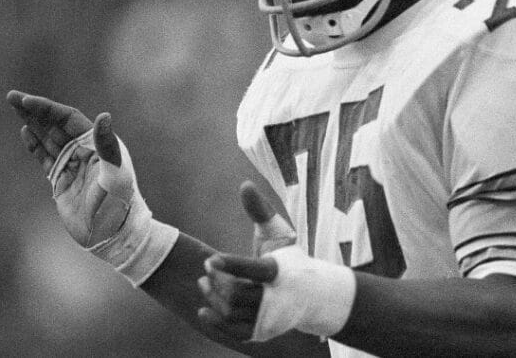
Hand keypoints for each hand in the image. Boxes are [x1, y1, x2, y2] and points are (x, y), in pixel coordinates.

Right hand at [6, 90, 128, 246]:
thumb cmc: (118, 202)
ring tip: (14, 106)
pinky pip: (45, 158)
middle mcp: (84, 150)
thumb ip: (108, 145)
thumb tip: (104, 115)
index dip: (47, 108)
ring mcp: (71, 165)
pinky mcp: (61, 181)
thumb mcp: (115, 173)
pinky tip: (25, 132)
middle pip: (55, 124)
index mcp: (97, 143)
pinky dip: (35, 145)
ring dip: (32, 123)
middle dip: (35, 110)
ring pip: (48, 138)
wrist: (112, 233)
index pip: (68, 118)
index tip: (26, 101)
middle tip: (11, 96)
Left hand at [197, 183, 354, 342]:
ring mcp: (269, 317)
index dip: (230, 265)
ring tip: (205, 283)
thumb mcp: (277, 232)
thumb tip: (244, 184)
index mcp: (279, 270)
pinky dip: (216, 322)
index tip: (210, 260)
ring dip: (214, 298)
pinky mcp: (262, 331)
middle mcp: (276, 297)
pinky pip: (233, 331)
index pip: (252, 270)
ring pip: (232, 311)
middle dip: (217, 281)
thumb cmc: (290, 257)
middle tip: (207, 271)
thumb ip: (259, 210)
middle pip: (236, 292)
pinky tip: (204, 308)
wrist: (311, 295)